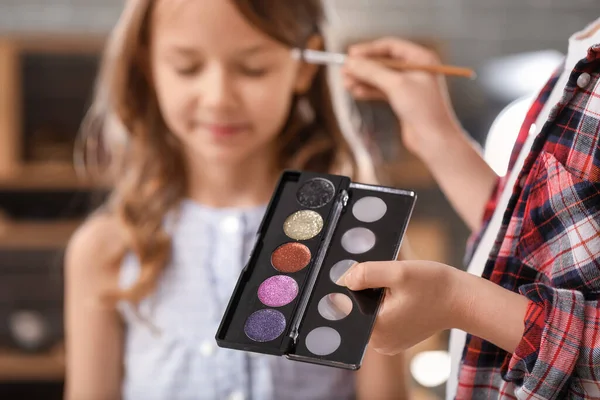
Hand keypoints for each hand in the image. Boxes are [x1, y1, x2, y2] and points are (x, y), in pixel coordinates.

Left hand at [338, 260, 462, 354]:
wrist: (463, 300)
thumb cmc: (435, 286)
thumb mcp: (399, 272)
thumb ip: (367, 274)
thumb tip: (344, 278)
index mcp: (377, 330)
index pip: (346, 306)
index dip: (351, 286)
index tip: (365, 273)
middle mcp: (379, 343)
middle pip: (357, 309)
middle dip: (365, 291)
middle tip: (387, 279)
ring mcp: (388, 343)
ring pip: (368, 312)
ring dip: (375, 296)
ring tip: (397, 288)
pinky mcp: (396, 338)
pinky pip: (380, 317)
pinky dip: (385, 303)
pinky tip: (400, 295)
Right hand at [341, 37, 463, 160]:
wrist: (434, 139)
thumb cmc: (423, 109)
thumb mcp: (395, 85)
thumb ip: (372, 71)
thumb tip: (350, 63)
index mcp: (421, 59)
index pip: (390, 46)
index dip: (369, 50)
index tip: (350, 54)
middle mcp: (416, 69)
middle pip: (383, 62)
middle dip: (363, 67)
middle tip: (344, 71)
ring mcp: (409, 85)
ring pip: (380, 77)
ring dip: (363, 79)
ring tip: (346, 83)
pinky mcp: (402, 100)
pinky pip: (381, 90)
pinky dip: (368, 90)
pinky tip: (356, 92)